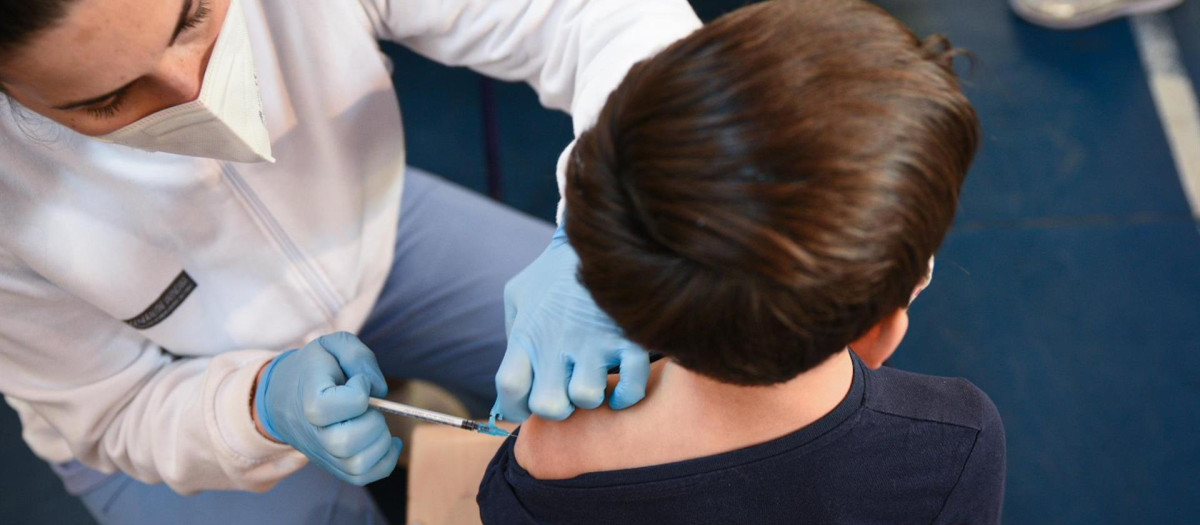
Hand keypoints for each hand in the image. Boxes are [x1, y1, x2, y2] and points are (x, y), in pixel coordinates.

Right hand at [255, 332, 401, 484]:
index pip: (339, 405)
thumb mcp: (333, 346)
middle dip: (373, 421)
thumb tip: (378, 391)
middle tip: (370, 407)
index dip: (359, 390)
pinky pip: (364, 476)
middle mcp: (313, 433)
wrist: (285, 395)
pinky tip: (389, 440)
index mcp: (310, 400)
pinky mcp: (334, 465)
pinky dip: (385, 461)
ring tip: (376, 422)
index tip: (357, 380)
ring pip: (358, 464)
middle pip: (347, 442)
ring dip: (380, 441)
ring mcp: (323, 453)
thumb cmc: (315, 369)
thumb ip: (358, 356)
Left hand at [493, 225, 650, 421]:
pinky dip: (628, 394)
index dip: (514, 408)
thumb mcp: (518, 292)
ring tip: (594, 377)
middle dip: (558, 407)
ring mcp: (594, 340)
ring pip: (588, 398)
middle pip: (549, 405)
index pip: (509, 389)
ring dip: (592, 395)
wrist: (599, 235)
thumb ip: (514, 334)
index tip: (526, 405)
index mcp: (528, 332)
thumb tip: (508, 386)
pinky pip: (631, 386)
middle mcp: (557, 340)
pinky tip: (622, 385)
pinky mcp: (628, 337)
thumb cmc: (555, 271)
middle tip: (565, 391)